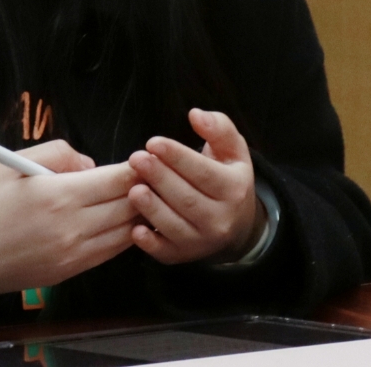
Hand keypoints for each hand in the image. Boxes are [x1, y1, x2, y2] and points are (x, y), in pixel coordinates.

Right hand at [0, 140, 140, 303]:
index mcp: (58, 197)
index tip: (145, 157)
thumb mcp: (10, 163)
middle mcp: (72, 230)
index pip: (120, 180)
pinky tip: (115, 221)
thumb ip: (59, 154)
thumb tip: (92, 166)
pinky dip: (119, 236)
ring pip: (125, 232)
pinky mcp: (66, 274)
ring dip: (134, 214)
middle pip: (129, 206)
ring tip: (135, 197)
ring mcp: (71, 256)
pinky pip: (107, 253)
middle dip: (143, 188)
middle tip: (148, 175)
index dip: (138, 167)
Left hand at [124, 108, 265, 264]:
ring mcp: (202, 241)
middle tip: (136, 159)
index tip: (153, 142)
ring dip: (152, 207)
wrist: (236, 224)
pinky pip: (164, 252)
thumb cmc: (227, 178)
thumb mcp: (232, 151)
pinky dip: (149, 242)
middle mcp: (221, 219)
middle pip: (187, 198)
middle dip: (159, 177)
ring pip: (175, 224)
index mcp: (235, 189)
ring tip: (133, 188)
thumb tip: (196, 114)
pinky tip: (135, 228)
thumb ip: (219, 128)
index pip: (203, 172)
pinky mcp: (183, 256)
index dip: (177, 157)